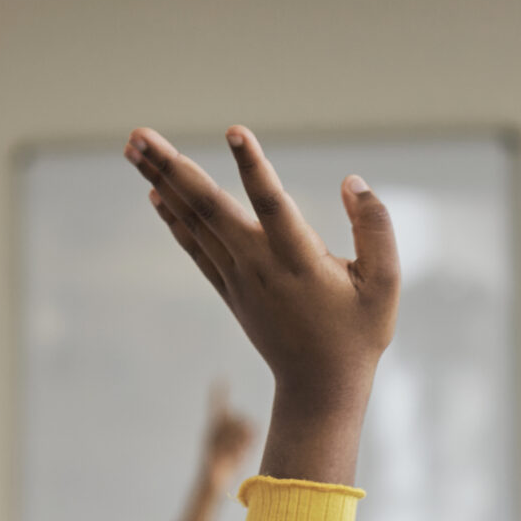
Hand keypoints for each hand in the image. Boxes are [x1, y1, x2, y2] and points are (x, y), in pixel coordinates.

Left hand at [125, 126, 398, 467]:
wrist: (319, 388)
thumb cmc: (358, 333)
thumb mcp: (386, 284)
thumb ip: (375, 228)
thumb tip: (351, 182)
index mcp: (300, 260)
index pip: (273, 205)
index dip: (254, 168)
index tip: (235, 131)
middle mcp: (260, 265)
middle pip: (208, 208)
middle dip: (172, 168)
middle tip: (137, 133)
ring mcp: (239, 278)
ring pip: (194, 222)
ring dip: (161, 182)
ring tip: (134, 145)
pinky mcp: (229, 290)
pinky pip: (195, 248)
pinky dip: (173, 219)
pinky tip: (154, 192)